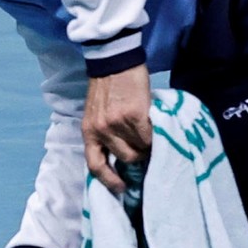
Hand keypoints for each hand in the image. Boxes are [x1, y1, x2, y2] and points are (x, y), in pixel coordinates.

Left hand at [83, 63, 152, 196]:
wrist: (113, 60)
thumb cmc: (106, 86)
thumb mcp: (97, 113)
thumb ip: (106, 132)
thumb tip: (124, 153)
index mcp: (88, 131)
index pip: (95, 165)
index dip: (108, 180)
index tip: (122, 188)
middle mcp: (101, 130)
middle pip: (125, 158)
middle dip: (138, 156)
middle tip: (146, 149)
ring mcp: (116, 123)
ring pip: (139, 148)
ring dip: (148, 145)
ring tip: (151, 134)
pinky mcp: (134, 115)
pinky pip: (150, 137)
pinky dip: (156, 136)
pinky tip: (158, 129)